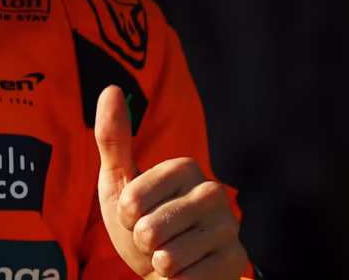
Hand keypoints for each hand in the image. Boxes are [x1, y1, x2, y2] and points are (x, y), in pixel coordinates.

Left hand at [94, 86, 247, 278]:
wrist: (162, 267)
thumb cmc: (139, 221)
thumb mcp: (118, 180)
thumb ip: (113, 138)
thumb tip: (111, 88)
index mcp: (184, 167)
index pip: (134, 199)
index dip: (125, 216)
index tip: (133, 215)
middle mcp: (213, 191)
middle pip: (151, 229)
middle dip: (141, 242)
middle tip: (152, 238)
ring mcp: (228, 226)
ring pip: (170, 256)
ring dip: (158, 263)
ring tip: (166, 254)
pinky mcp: (237, 259)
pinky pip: (191, 278)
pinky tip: (184, 271)